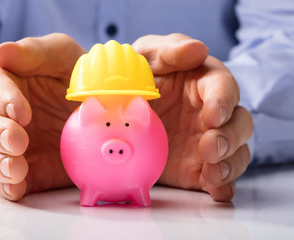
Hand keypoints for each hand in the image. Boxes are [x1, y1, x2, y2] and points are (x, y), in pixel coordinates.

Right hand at [0, 33, 85, 199]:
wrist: (104, 108)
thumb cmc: (78, 75)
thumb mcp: (63, 55)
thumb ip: (34, 53)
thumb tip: (2, 53)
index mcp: (7, 84)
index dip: (2, 100)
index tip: (21, 111)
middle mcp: (3, 116)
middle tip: (19, 139)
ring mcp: (13, 145)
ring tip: (16, 167)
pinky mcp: (28, 170)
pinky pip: (8, 182)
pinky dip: (8, 186)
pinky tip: (17, 185)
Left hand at [133, 34, 252, 200]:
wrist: (116, 116)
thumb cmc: (135, 79)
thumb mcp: (144, 58)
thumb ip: (168, 51)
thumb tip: (197, 49)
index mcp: (203, 83)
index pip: (224, 88)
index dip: (223, 102)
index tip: (212, 115)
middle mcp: (210, 114)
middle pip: (239, 123)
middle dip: (230, 136)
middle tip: (210, 147)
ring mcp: (205, 142)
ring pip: (236, 152)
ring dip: (230, 163)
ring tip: (212, 172)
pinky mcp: (198, 168)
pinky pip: (219, 179)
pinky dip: (222, 185)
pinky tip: (214, 188)